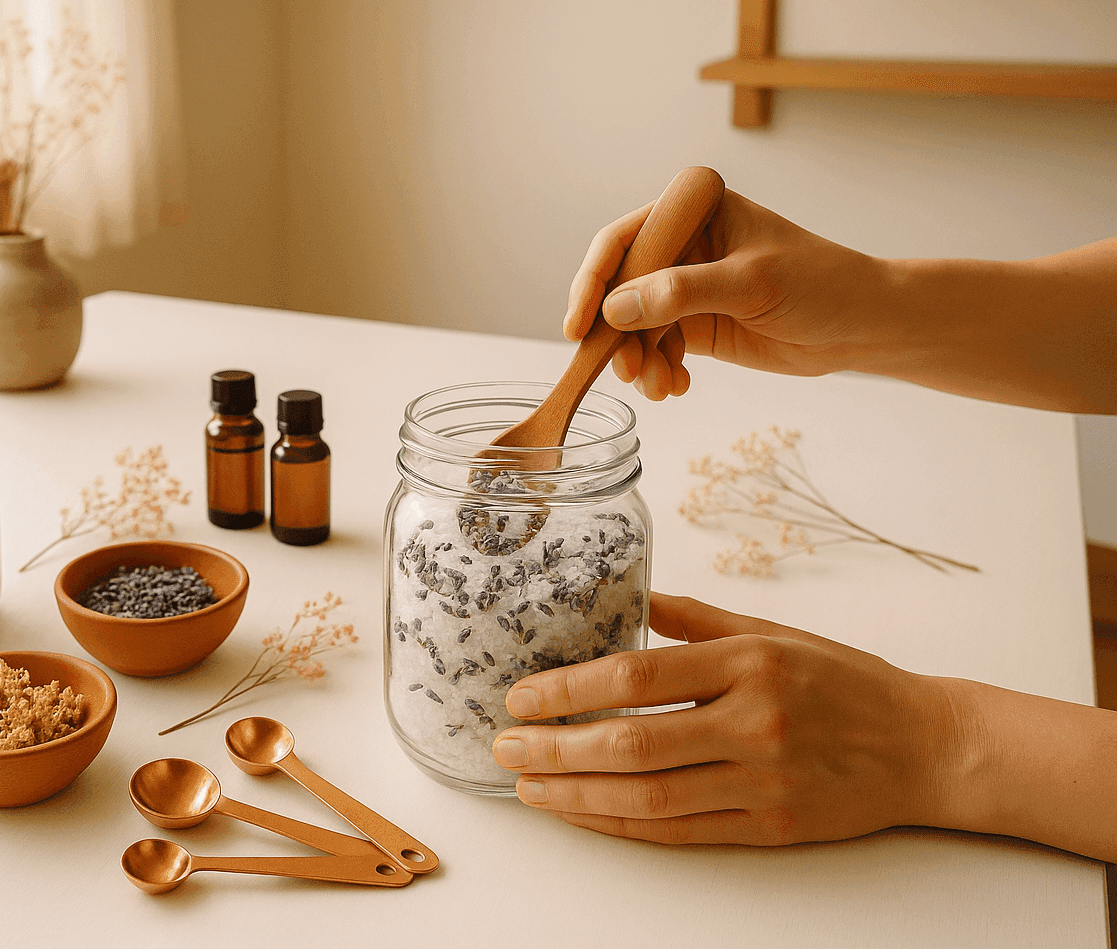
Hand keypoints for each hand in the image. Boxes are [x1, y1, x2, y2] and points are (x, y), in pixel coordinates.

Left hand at [490, 592, 968, 845]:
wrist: (925, 746)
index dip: (569, 690)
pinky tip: (584, 816)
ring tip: (529, 787)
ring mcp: (763, 780)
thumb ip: (698, 620)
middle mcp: (753, 722)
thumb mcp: (774, 631)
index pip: (637, 677)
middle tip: (506, 748)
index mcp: (748, 662)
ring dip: (577, 795)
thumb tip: (635, 598)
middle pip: (631, 742)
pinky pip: (679, 832)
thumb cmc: (844, 681)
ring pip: (648, 796)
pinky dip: (622, 826)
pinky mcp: (771, 827)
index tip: (520, 697)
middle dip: (556, 748)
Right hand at [562, 191, 887, 400]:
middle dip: (616, 334)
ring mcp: (685, 287)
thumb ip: (680, 293)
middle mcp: (682, 246)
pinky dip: (656, 371)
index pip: (623, 241)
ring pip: (633, 326)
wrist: (863, 326)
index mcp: (693, 212)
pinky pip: (654, 349)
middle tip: (624, 369)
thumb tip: (614, 310)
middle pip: (619, 288)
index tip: (578, 326)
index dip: (593, 282)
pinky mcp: (694, 324)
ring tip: (658, 386)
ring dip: (637, 360)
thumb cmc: (821, 284)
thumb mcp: (749, 282)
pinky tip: (674, 387)